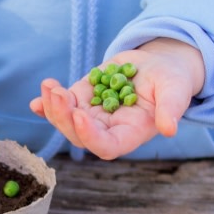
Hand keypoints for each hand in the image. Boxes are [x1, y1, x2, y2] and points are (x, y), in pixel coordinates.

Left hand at [29, 38, 205, 159]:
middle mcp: (107, 130)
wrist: (158, 66)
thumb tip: (169, 129)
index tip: (80, 115)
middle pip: (79, 135)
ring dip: (53, 107)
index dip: (91, 136)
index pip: (106, 146)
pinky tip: (38, 98)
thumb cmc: (171, 81)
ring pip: (66, 121)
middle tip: (59, 94)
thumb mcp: (176, 91)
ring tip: (50, 86)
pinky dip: (47, 103)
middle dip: (65, 117)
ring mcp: (92, 116)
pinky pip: (61, 105)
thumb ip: (172, 109)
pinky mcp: (82, 99)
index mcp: (130, 134)